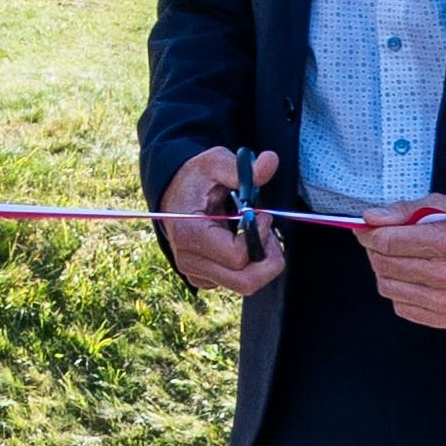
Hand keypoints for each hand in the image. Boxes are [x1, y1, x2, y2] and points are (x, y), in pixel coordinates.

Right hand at [156, 147, 287, 299]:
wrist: (174, 193)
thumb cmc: (196, 178)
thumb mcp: (216, 163)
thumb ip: (244, 169)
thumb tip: (270, 160)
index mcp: (189, 233)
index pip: (238, 256)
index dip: (259, 236)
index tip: (261, 214)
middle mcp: (188, 259)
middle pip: (245, 282)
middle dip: (268, 260)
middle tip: (268, 233)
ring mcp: (195, 272)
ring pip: (244, 285)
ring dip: (260, 262)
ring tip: (255, 235)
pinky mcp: (202, 279)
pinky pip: (236, 284)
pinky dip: (248, 267)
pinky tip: (242, 243)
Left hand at [362, 194, 445, 332]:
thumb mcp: (440, 207)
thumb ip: (403, 210)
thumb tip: (370, 218)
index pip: (386, 241)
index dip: (369, 233)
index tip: (367, 228)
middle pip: (382, 263)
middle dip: (376, 250)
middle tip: (387, 242)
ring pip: (386, 286)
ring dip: (387, 272)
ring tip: (405, 261)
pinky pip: (399, 306)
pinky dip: (400, 292)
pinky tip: (417, 280)